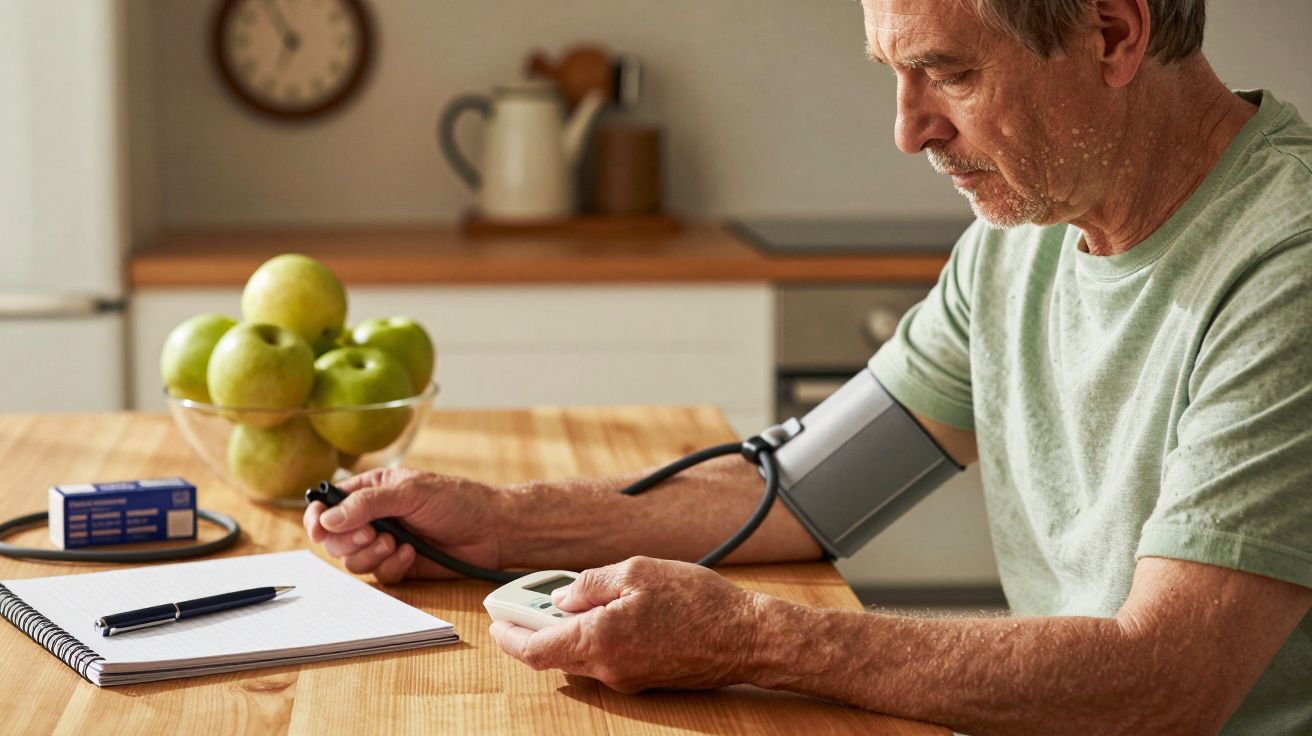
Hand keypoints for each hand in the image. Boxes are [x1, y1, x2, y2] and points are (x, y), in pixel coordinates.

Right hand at [303, 467, 503, 582]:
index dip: (317, 519)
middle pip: (335, 539)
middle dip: (350, 540)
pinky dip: (392, 566)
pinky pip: (379, 575)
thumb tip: (327, 518)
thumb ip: (367, 503)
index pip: (329, 505)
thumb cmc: (456, 500)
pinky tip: (412, 554)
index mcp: (371, 490)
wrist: (492, 529)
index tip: (319, 529)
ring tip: (398, 543)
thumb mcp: (409, 492)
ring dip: (372, 554)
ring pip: (353, 560)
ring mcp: (385, 542)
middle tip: (375, 534)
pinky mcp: (400, 565)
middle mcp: (374, 517)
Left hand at [489, 557, 766, 692]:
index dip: (510, 636)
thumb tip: (564, 596)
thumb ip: (592, 583)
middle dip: (537, 627)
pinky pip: (606, 659)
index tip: (497, 621)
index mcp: (600, 640)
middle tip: (533, 598)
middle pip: (554, 654)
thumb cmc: (698, 601)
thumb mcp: (638, 571)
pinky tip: (611, 610)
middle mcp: (609, 668)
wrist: (746, 637)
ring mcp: (627, 679)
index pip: (535, 650)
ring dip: (569, 630)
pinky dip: (596, 637)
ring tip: (578, 597)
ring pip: (580, 657)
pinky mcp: (643, 679)